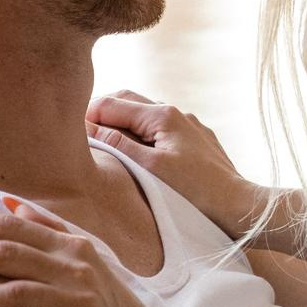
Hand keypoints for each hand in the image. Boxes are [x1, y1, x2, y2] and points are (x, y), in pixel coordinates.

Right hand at [87, 90, 293, 239]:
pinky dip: (142, 132)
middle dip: (102, 110)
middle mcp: (176, 112)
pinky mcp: (196, 139)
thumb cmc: (196, 192)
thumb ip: (118, 144)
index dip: (87, 113)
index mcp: (162, 115)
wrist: (239, 206)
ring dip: (122, 121)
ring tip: (103, 140)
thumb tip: (88, 127)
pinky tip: (136, 150)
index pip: (112, 103)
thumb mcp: (150, 168)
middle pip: (128, 100)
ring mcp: (188, 124)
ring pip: (145, 113)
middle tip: (79, 130)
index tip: (67, 128)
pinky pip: (161, 128)